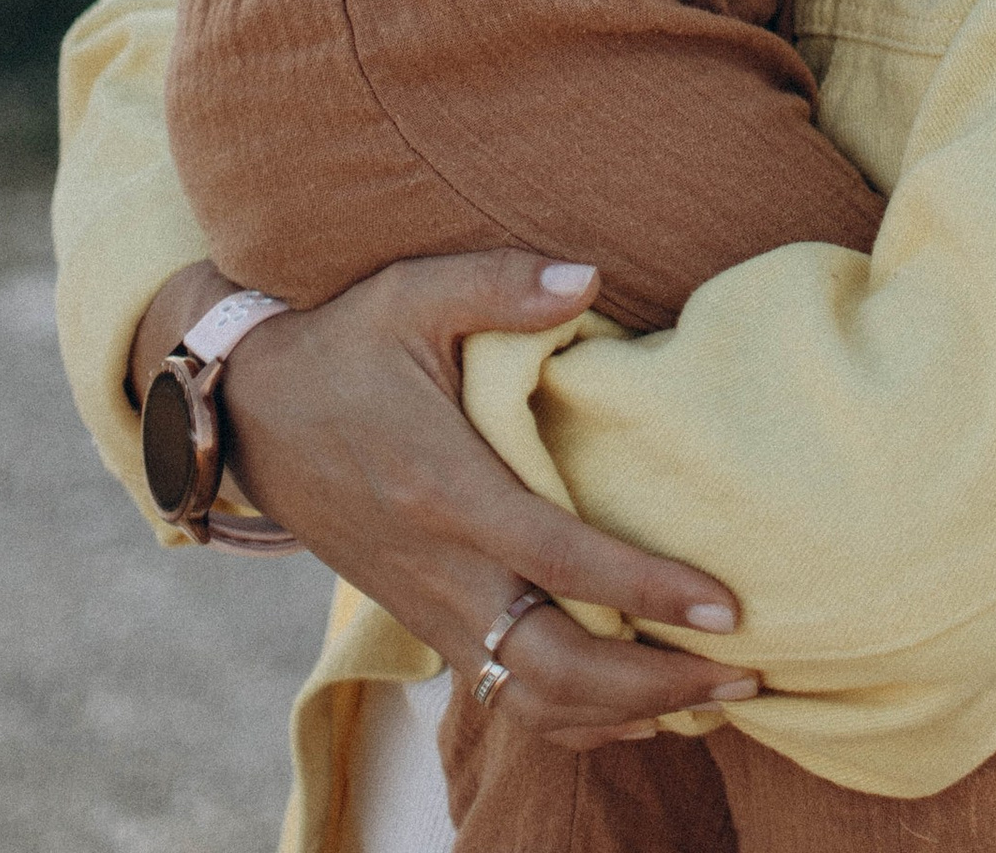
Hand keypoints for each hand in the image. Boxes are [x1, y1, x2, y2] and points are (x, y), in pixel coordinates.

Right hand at [144, 251, 766, 751]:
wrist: (250, 415)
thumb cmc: (344, 344)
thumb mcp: (412, 293)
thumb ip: (501, 282)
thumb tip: (589, 276)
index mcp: (447, 491)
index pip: (561, 563)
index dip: (647, 592)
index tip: (725, 606)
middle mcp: (440, 568)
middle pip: (552, 669)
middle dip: (652, 687)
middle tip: (745, 677)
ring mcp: (430, 606)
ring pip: (529, 700)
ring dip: (622, 714)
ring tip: (711, 701)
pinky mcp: (425, 620)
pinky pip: (503, 695)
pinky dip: (573, 718)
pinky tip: (637, 709)